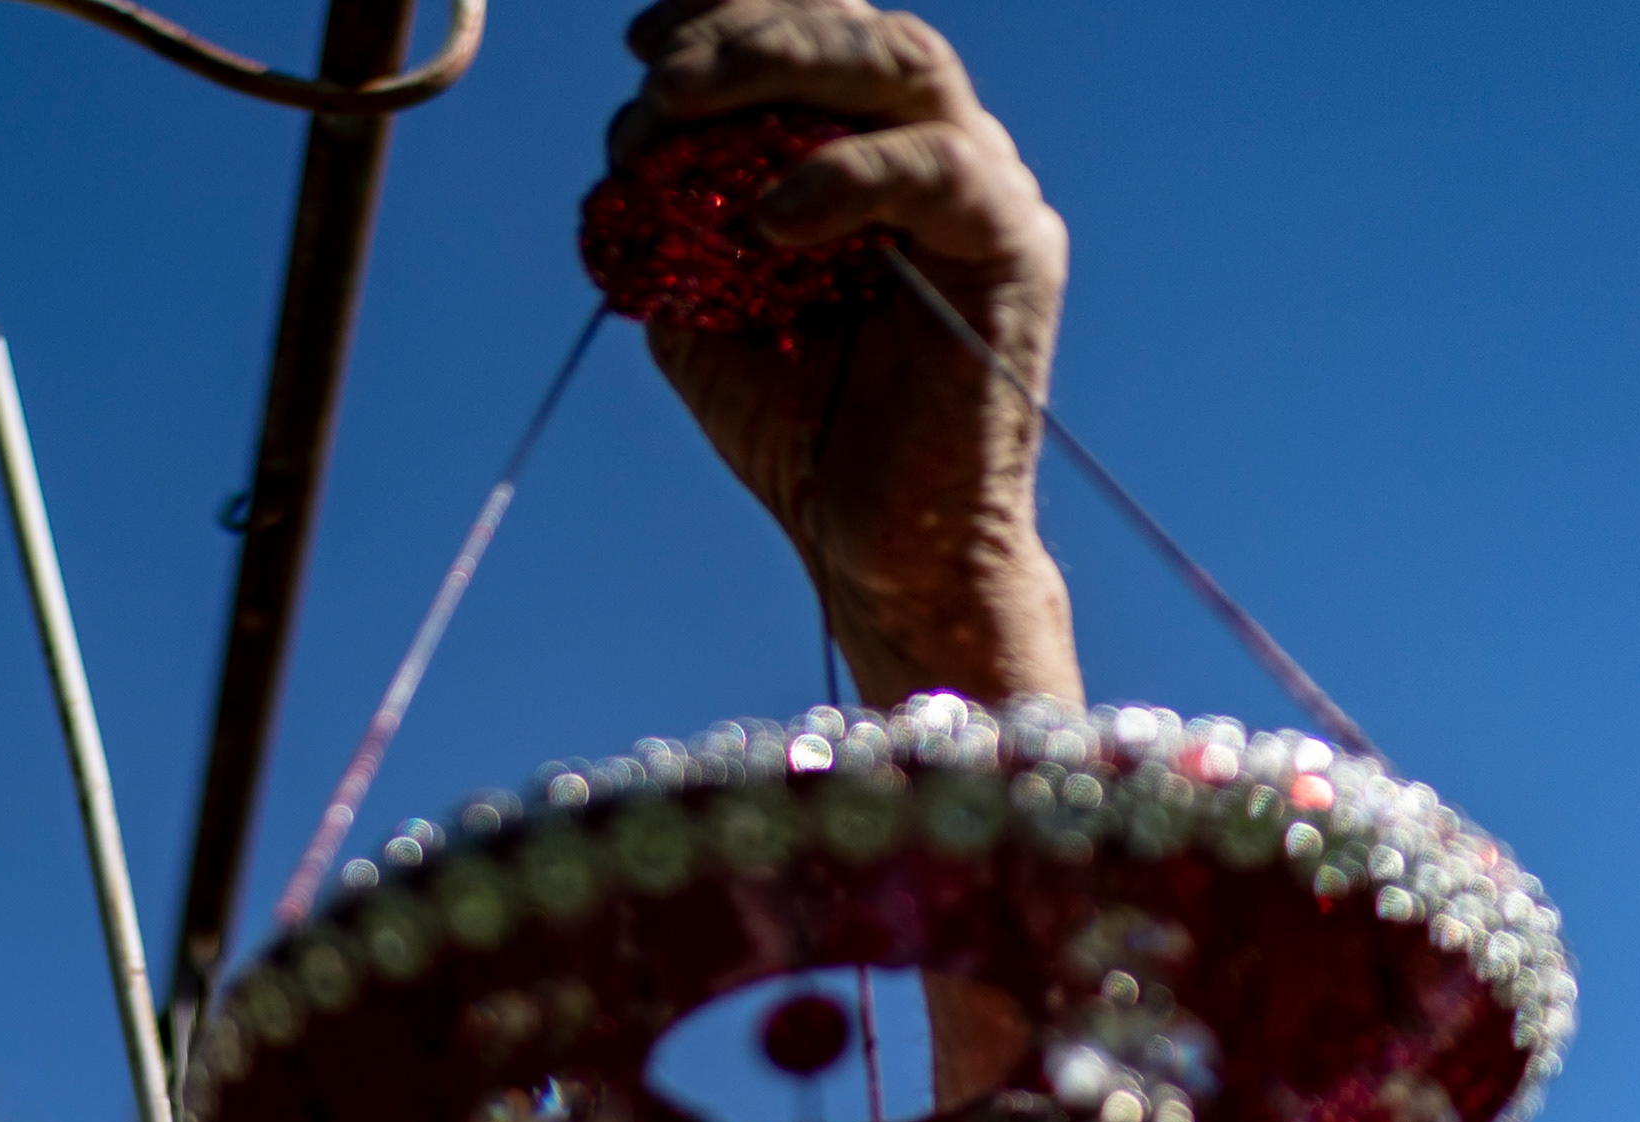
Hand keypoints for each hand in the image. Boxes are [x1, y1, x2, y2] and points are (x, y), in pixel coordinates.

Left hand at [612, 0, 1080, 706]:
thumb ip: (675, 224)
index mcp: (867, 150)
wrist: (878, 550)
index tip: (638, 38)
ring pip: (901, 62)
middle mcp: (935, 149)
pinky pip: (935, 169)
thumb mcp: (705, 312)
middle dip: (742, 28)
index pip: (813, 30)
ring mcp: (982, 188)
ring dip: (781, 63)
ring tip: (679, 104)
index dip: (727, 8)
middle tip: (654, 73)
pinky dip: (842, 176)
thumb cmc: (802, 433)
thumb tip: (627, 143)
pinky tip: (763, 219)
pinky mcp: (1012, 246)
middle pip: (855, 26)